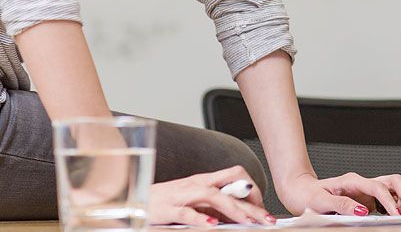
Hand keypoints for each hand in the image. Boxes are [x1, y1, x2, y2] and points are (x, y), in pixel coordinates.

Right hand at [148, 166, 273, 225]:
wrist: (133, 200)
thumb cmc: (166, 202)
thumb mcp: (194, 200)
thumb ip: (214, 205)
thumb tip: (238, 215)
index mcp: (204, 180)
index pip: (236, 174)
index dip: (252, 190)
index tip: (262, 208)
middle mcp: (196, 184)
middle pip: (230, 185)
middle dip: (252, 203)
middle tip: (267, 219)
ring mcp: (182, 195)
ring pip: (213, 196)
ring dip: (233, 209)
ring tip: (248, 222)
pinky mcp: (168, 210)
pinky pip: (186, 213)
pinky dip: (200, 219)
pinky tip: (212, 226)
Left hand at [276, 171, 400, 216]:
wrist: (299, 191)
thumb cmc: (307, 194)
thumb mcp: (320, 201)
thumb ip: (342, 205)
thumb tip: (362, 211)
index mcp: (352, 181)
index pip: (378, 188)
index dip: (390, 201)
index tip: (396, 214)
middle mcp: (362, 183)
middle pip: (393, 182)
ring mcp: (365, 191)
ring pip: (392, 188)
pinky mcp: (365, 199)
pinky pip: (385, 199)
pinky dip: (393, 205)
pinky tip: (394, 215)